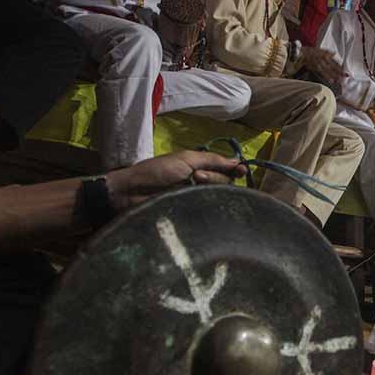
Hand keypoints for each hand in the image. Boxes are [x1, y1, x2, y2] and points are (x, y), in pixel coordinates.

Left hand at [106, 150, 245, 211]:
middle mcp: (200, 184)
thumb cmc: (156, 172)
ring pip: (217, 197)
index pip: (225, 170)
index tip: (242, 171)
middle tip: (195, 176)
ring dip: (207, 187)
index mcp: (199, 168)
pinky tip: (197, 202)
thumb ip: (212, 160)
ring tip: (190, 184)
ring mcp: (195, 200)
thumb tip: (238, 161)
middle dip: (213, 178)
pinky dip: (206, 206)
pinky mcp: (191, 215)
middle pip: (224, 183)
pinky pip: (208, 212)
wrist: (131, 193)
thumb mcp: (186, 159)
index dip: (235, 170)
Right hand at [300, 47, 345, 84]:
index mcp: (326, 54)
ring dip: (335, 76)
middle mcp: (324, 59)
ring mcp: (320, 63)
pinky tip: (331, 81)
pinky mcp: (316, 67)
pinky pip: (323, 73)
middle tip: (346, 77)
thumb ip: (328, 52)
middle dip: (340, 72)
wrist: (301, 53)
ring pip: (329, 71)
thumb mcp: (320, 49)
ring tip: (340, 80)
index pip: (335, 62)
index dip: (341, 67)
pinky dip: (327, 77)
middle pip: (334, 67)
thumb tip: (335, 53)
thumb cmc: (311, 51)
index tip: (345, 71)